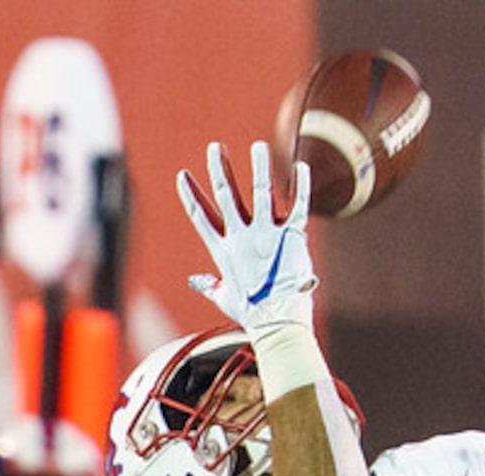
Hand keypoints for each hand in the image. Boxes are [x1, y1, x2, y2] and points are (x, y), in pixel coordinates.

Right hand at [178, 140, 315, 338]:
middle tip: (215, 147)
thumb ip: (209, 286)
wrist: (279, 322)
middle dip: (219, 168)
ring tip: (259, 146)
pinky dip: (301, 184)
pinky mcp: (293, 236)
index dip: (191, 194)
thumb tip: (195, 281)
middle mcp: (243, 237)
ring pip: (261, 191)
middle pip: (226, 195)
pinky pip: (299, 204)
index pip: (201, 216)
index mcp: (224, 249)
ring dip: (259, 166)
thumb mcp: (226, 299)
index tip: (183, 175)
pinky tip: (301, 166)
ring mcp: (268, 234)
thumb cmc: (253, 314)